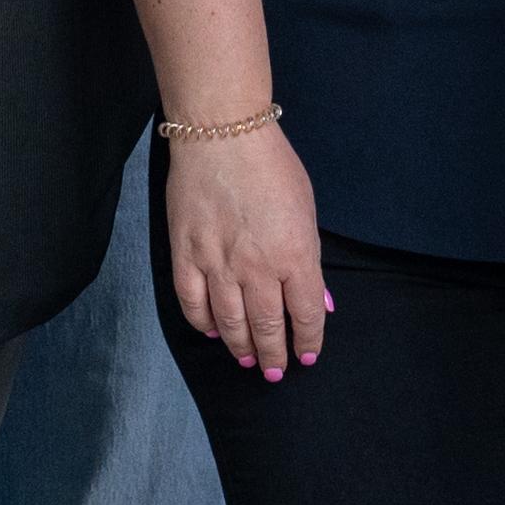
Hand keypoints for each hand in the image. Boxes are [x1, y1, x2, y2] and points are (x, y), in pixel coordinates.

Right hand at [160, 123, 329, 382]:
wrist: (221, 134)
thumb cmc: (271, 165)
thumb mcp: (307, 210)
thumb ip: (310, 259)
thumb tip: (318, 300)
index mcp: (295, 256)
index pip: (306, 315)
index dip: (308, 341)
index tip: (307, 355)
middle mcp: (257, 269)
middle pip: (268, 328)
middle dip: (274, 355)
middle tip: (275, 370)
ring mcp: (218, 264)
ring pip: (230, 323)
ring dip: (241, 347)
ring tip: (247, 359)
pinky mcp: (185, 255)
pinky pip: (192, 303)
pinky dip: (204, 324)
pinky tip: (213, 331)